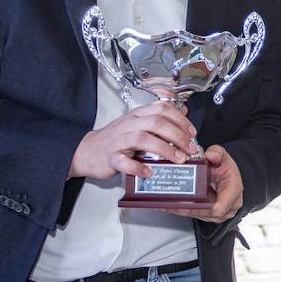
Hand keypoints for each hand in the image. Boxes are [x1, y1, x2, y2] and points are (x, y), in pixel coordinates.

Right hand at [69, 101, 196, 179]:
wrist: (89, 151)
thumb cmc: (117, 139)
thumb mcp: (138, 124)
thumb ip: (159, 118)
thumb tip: (182, 110)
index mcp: (138, 115)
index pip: (161, 109)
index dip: (180, 119)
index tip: (192, 132)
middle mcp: (129, 125)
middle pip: (156, 123)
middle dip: (177, 135)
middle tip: (189, 148)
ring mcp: (119, 140)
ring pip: (142, 139)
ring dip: (164, 149)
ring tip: (178, 159)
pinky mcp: (111, 157)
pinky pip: (124, 161)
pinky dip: (138, 167)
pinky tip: (150, 172)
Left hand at [171, 145, 243, 223]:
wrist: (229, 178)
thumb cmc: (227, 170)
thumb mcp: (223, 157)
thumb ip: (218, 153)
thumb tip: (210, 155)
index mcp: (233, 194)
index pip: (218, 208)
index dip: (200, 208)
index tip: (185, 204)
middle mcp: (228, 208)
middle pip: (204, 213)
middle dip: (186, 209)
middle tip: (170, 203)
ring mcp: (219, 214)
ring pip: (198, 215)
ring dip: (183, 210)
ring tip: (167, 203)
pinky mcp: (210, 215)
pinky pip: (196, 214)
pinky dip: (184, 209)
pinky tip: (171, 204)